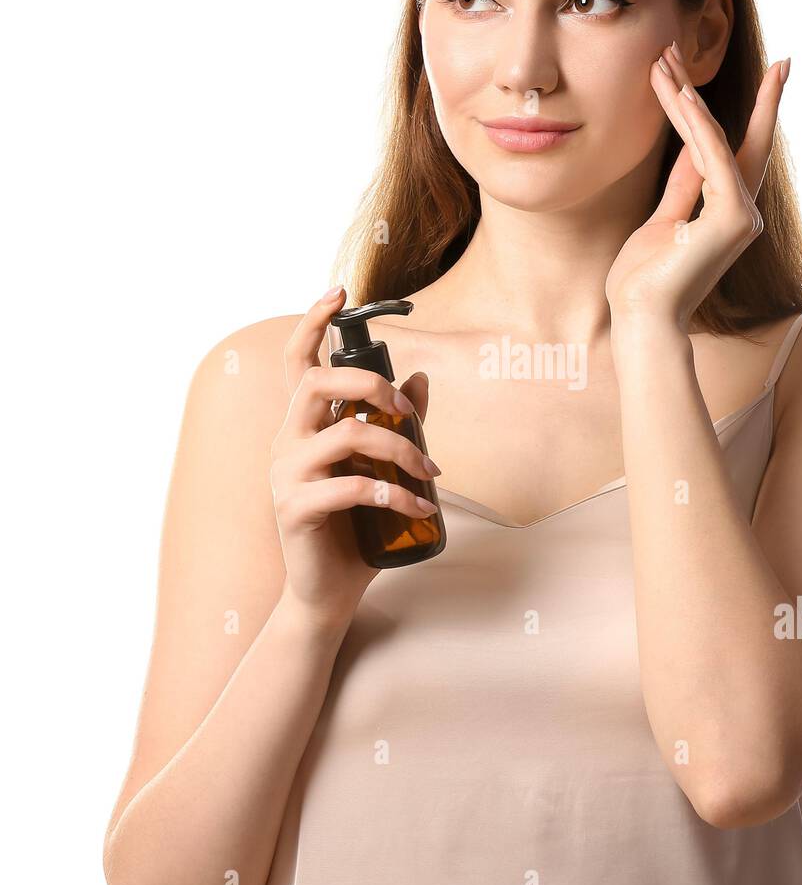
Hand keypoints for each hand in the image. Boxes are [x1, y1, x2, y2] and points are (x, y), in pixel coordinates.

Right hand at [269, 287, 436, 638]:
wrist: (328, 594)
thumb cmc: (356, 529)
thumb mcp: (382, 471)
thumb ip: (397, 425)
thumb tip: (420, 380)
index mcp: (303, 425)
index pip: (299, 360)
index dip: (313, 321)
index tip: (339, 290)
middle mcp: (287, 442)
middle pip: (318, 382)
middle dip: (371, 384)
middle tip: (409, 411)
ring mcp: (286, 476)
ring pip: (346, 435)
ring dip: (400, 447)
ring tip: (432, 472)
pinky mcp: (296, 510)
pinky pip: (351, 488)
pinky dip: (395, 494)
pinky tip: (420, 508)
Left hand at [605, 43, 788, 328]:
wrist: (641, 318)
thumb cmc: (644, 281)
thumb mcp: (662, 221)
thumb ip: (683, 186)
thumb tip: (692, 149)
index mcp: (729, 215)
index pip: (745, 154)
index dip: (760, 115)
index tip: (777, 75)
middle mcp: (743, 213)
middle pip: (748, 142)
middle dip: (763, 98)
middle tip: (782, 58)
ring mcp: (741, 216)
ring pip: (718, 141)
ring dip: (690, 97)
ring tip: (668, 58)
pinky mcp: (729, 218)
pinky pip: (713, 158)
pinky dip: (696, 124)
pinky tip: (683, 93)